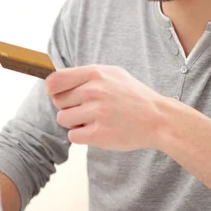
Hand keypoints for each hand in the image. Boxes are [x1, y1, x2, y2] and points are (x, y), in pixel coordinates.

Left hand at [45, 65, 165, 150]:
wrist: (158, 118)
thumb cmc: (133, 96)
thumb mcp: (113, 74)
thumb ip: (85, 75)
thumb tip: (54, 80)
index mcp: (95, 74)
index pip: (55, 80)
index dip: (52, 89)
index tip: (55, 93)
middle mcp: (94, 91)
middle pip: (58, 102)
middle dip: (69, 106)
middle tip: (89, 108)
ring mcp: (96, 112)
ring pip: (63, 119)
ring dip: (74, 122)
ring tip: (94, 119)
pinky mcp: (99, 134)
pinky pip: (72, 136)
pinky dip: (81, 136)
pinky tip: (97, 130)